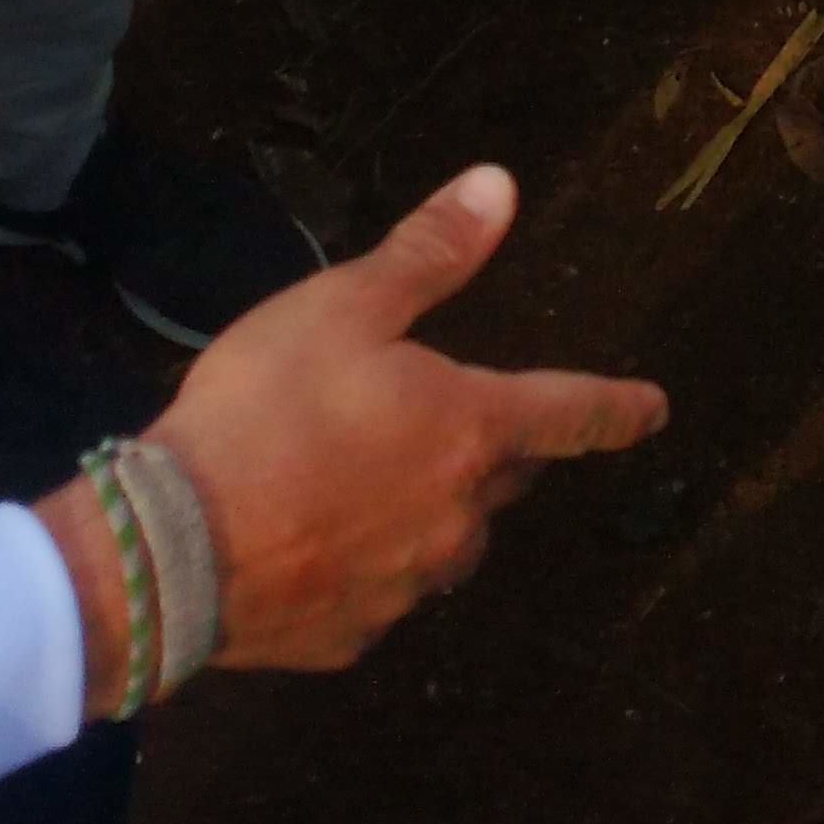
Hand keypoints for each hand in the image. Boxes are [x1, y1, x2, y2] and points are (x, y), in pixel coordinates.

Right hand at [134, 166, 665, 683]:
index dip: (616, 408)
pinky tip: (316, 546)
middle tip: (464, 426)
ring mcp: (407, 586)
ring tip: (375, 484)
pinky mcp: (351, 636)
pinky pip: (380, 593)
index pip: (570, 413)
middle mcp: (459, 517)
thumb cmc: (264, 409)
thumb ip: (428, 253)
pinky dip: (365, 566)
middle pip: (504, 477)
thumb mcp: (342, 307)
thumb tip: (501, 187)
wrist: (169, 550)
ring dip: (432, 511)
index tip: (654, 409)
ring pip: (447, 542)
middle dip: (497, 450)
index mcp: (471, 431)